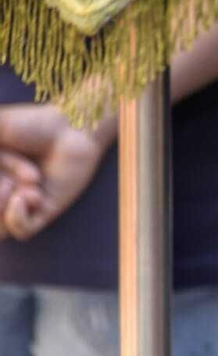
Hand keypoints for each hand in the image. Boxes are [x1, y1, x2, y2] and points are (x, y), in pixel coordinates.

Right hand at [0, 104, 111, 240]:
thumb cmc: (30, 124)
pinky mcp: (44, 214)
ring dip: (0, 207)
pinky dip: (17, 217)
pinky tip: (29, 196)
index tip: (0, 175)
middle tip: (5, 181)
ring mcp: (19, 205)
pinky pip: (20, 231)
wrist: (71, 129)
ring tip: (14, 186)